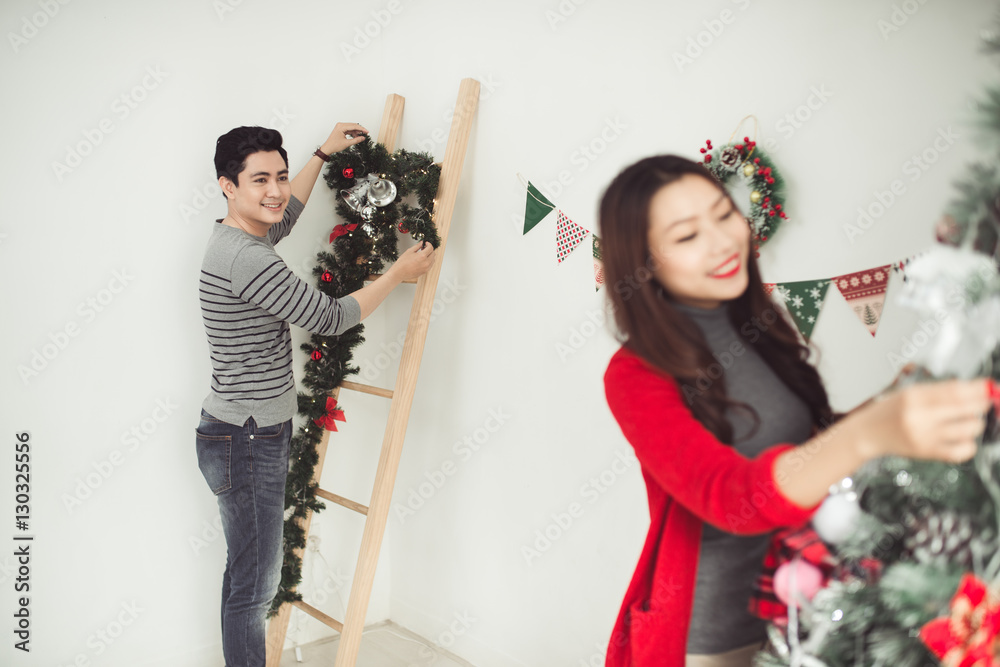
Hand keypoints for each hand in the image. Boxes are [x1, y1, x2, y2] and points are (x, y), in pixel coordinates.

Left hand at [320, 122, 369, 154]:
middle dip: (360, 130)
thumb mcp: (347, 143)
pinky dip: (353, 133)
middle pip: (353, 125)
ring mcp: (340, 127)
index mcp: (341, 126)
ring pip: (351, 128)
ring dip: (356, 132)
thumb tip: (363, 138)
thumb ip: (356, 140)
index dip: (362, 129)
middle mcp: (340, 125)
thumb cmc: (334, 145)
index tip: (367, 132)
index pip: (354, 126)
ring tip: (360, 137)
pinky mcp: (340, 130)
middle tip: (366, 133)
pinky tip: (356, 136)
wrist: (327, 148)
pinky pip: (348, 130)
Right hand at [387, 242, 435, 281]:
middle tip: (424, 248)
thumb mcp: (409, 251)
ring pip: (433, 260)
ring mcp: (426, 268)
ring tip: (423, 254)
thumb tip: (422, 243)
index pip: (430, 248)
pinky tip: (423, 259)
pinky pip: (430, 265)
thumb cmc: (402, 262)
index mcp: (422, 256)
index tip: (426, 243)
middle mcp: (426, 263)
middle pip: (433, 254)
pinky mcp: (425, 272)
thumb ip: (417, 246)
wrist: (399, 273)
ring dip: (430, 256)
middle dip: (430, 249)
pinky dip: (429, 261)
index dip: (429, 244)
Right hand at [851, 377, 992, 462]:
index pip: (955, 390)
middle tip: (983, 401)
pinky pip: (961, 452)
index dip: (978, 388)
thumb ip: (940, 390)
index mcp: (914, 397)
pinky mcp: (927, 452)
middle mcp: (919, 416)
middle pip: (966, 408)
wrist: (868, 433)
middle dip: (981, 403)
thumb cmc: (890, 411)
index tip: (989, 386)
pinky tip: (963, 439)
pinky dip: (969, 445)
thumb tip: (976, 388)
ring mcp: (924, 436)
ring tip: (968, 420)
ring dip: (976, 423)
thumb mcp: (909, 392)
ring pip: (969, 429)